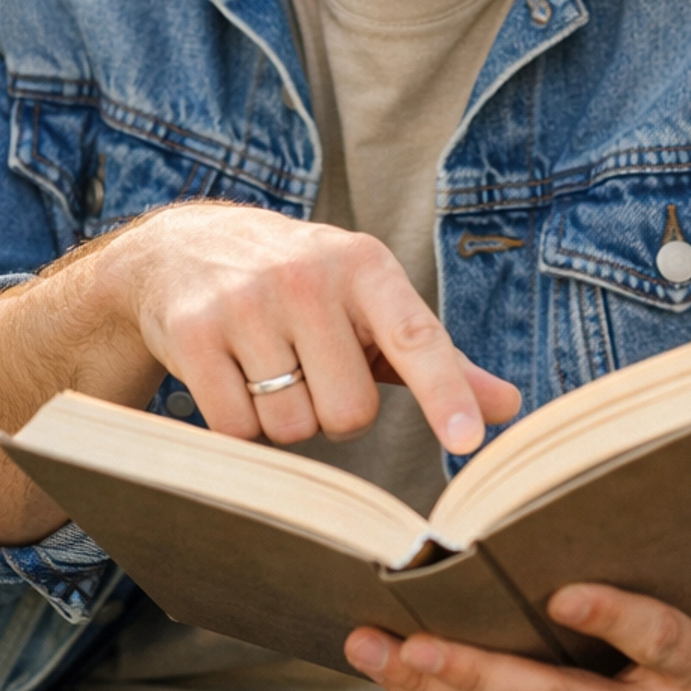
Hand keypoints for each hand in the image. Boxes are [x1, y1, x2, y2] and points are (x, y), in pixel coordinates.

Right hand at [103, 203, 517, 449]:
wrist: (182, 249)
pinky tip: (229, 376)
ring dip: (284, 419)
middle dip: (334, 410)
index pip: (416, 337)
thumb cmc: (302, 287)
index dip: (444, 393)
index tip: (467, 441)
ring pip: (292, 427)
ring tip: (267, 366)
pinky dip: (239, 425)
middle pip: (350, 412)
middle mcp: (307, 278)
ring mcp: (245, 304)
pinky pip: (237, 430)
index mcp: (366, 265)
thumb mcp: (370, 302)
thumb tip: (508, 407)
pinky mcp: (191, 335)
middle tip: (311, 367)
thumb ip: (437, 358)